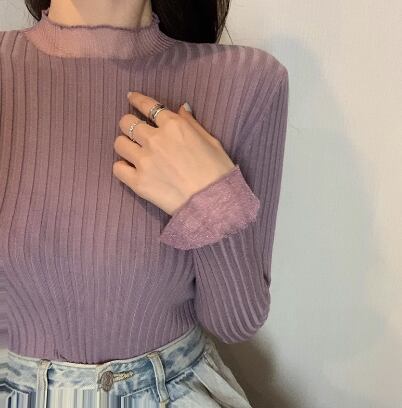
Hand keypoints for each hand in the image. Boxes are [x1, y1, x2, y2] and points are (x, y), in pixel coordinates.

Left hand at [112, 91, 235, 215]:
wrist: (213, 202)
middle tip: (134, 131)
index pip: (148, 105)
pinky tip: (131, 170)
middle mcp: (155, 139)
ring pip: (119, 143)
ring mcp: (144, 161)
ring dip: (125, 145)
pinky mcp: (138, 182)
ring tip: (133, 152)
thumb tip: (181, 108)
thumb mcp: (211, 141)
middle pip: (127, 122)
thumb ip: (192, 123)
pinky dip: (122, 167)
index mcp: (174, 126)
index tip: (131, 97)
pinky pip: (117, 168)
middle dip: (129, 123)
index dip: (136, 99)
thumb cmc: (218, 171)